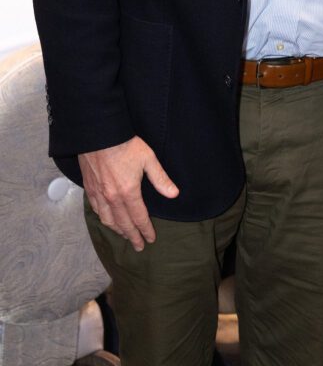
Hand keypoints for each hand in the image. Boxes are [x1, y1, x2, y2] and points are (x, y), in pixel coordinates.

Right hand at [79, 136, 178, 250]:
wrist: (99, 134)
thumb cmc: (125, 145)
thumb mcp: (148, 159)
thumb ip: (160, 179)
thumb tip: (174, 194)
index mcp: (128, 192)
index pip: (139, 218)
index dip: (146, 230)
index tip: (151, 239)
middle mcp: (112, 198)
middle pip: (123, 224)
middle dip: (132, 236)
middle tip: (138, 246)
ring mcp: (99, 194)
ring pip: (108, 220)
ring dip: (117, 230)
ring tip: (124, 236)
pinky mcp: (90, 188)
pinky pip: (96, 210)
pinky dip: (103, 219)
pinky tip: (107, 219)